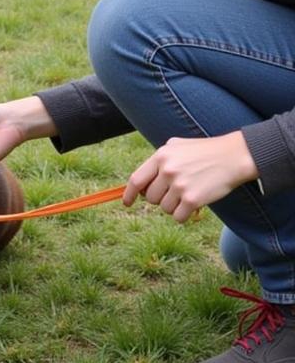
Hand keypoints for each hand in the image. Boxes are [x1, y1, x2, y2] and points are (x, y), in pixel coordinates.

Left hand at [122, 131, 257, 222]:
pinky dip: (184, 215)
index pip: (136, 180)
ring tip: (188, 194)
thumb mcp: (177, 146)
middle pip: (151, 198)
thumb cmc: (205, 151)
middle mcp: (167, 170)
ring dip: (174, 206)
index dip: (129, 194)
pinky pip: (178, 217)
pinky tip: (194, 205)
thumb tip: (142, 182)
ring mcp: (179, 185)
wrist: (234, 156)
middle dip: (160, 199)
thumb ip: (159, 159)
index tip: (127, 203)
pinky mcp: (192, 199)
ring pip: (164, 208)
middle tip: (175, 193)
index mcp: (161, 156)